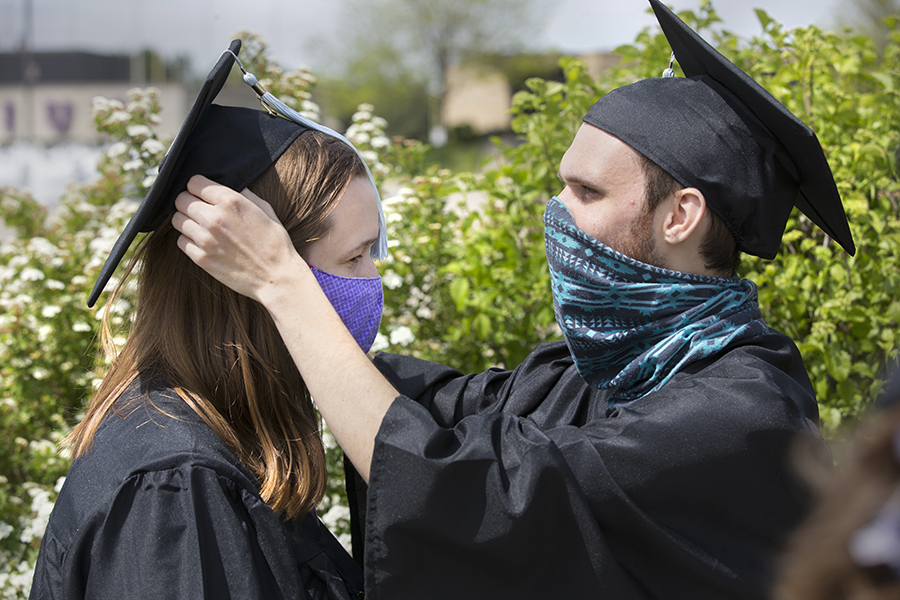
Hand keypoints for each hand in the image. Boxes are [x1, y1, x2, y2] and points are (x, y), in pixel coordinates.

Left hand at [172, 174, 305, 303]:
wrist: (276, 277)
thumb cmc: (275, 244)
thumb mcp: (265, 210)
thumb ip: (244, 194)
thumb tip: (230, 186)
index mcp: (231, 201)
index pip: (194, 182)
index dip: (197, 186)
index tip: (201, 193)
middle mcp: (214, 217)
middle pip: (181, 199)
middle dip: (188, 202)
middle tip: (198, 210)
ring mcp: (205, 239)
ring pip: (177, 219)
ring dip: (186, 221)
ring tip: (199, 227)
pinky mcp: (201, 258)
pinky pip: (181, 241)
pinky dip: (188, 240)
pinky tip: (202, 242)